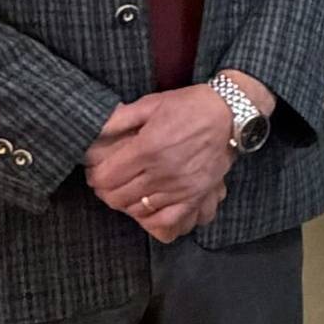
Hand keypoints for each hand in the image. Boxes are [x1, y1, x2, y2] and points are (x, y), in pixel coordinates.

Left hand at [84, 85, 236, 242]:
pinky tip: (146, 208)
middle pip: (116, 197)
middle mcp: (161, 172)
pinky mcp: (194, 195)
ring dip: (125, 202)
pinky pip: (166, 219)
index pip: (105, 178)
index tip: (95, 170)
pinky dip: (151, 218)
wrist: (229, 114)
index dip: (94, 176)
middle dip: (106, 190)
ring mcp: (179, 187)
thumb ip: (119, 119)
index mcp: (147, 148)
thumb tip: (93, 131)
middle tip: (109, 181)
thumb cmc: (189, 106)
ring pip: (137, 209)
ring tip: (126, 191)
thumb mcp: (151, 104)